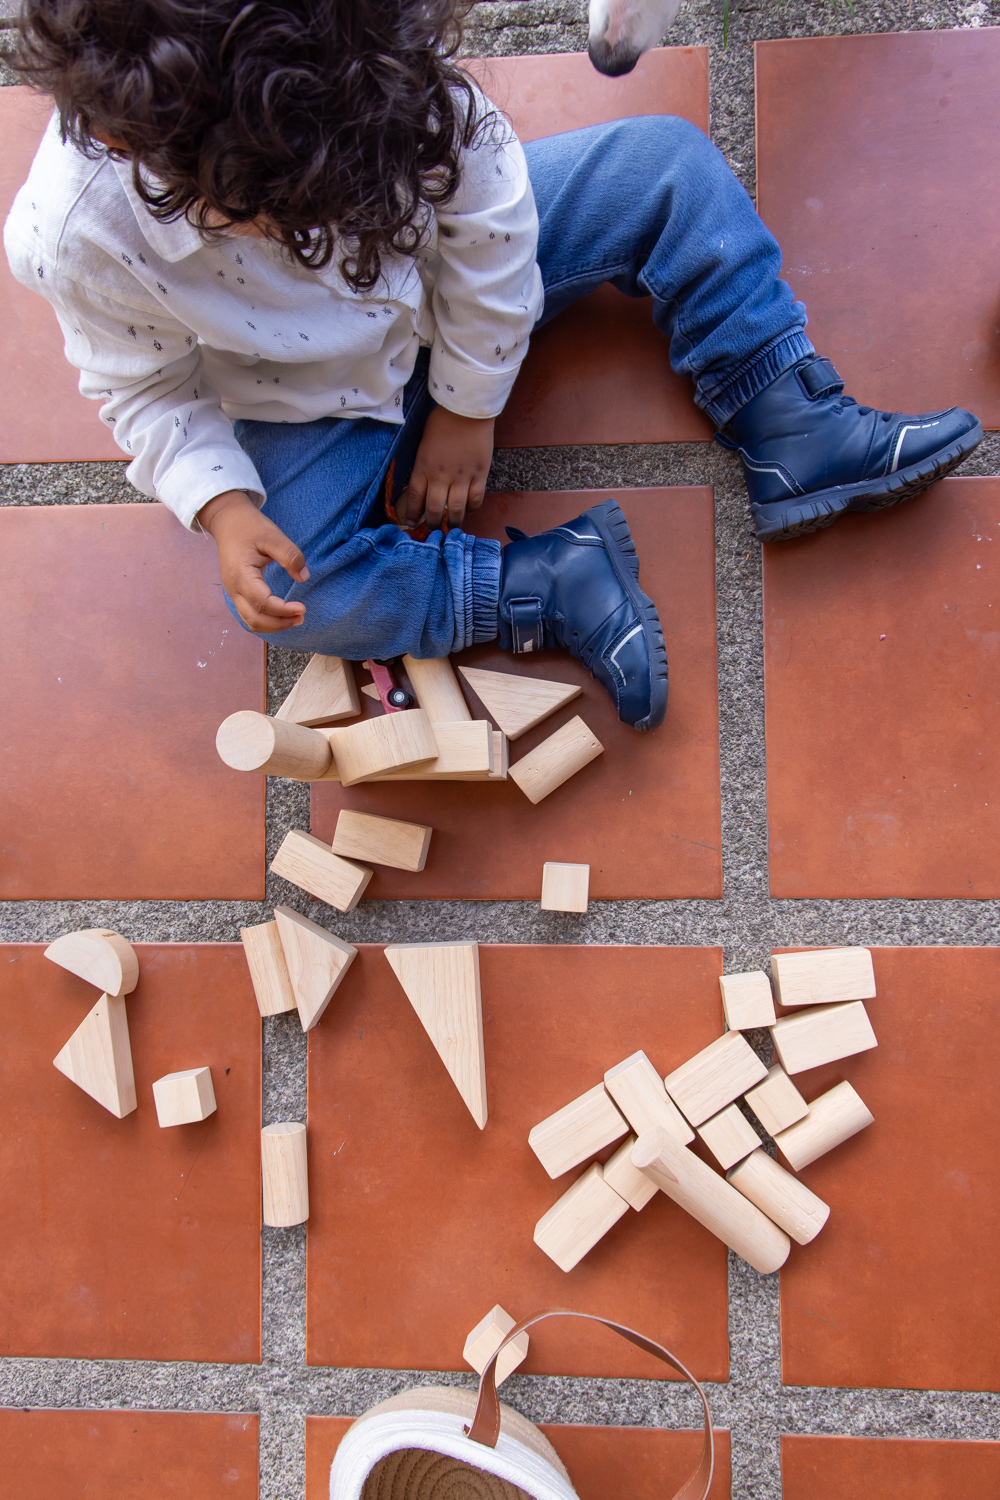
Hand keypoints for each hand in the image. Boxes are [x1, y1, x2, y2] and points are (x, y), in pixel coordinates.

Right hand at [198, 490, 308, 633]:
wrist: (228, 521)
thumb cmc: (250, 527)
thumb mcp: (273, 536)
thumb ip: (290, 556)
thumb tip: (304, 577)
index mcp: (241, 574)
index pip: (262, 603)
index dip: (283, 610)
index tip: (302, 607)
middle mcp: (233, 588)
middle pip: (254, 619)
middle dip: (279, 623)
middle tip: (301, 617)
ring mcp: (232, 592)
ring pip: (250, 621)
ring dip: (273, 625)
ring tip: (295, 619)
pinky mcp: (236, 592)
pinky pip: (248, 615)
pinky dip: (266, 621)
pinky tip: (282, 616)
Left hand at [400, 406, 493, 528]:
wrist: (466, 411)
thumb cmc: (441, 423)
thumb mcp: (424, 446)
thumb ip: (424, 467)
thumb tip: (425, 487)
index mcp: (423, 468)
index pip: (415, 498)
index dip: (413, 513)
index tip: (412, 522)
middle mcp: (441, 476)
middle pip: (435, 510)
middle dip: (433, 524)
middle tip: (434, 529)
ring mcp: (461, 477)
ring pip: (457, 510)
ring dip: (454, 522)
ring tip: (453, 526)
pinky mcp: (479, 475)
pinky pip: (476, 499)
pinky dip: (472, 508)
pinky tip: (469, 509)